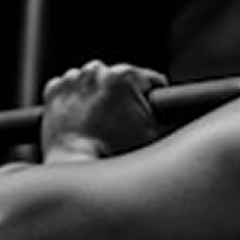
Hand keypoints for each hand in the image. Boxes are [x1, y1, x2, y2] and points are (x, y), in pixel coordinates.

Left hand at [41, 60, 168, 161]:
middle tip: (124, 122)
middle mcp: (96, 72)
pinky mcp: (53, 91)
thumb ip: (172, 115)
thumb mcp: (155, 133)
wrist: (78, 167)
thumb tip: (186, 109)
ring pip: (95, 81)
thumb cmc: (117, 153)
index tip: (151, 110)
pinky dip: (76, 99)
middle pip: (121, 78)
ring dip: (99, 95)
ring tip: (102, 121)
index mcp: (124, 76)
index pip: (151, 80)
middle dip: (124, 96)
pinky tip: (84, 119)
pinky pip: (70, 88)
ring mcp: (72, 80)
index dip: (155, 97)